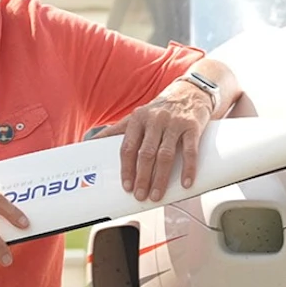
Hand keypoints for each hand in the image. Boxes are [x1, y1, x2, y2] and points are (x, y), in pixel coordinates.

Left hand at [92, 82, 211, 201]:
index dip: (126, 169)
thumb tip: (92, 142)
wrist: (190, 91)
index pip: (128, 147)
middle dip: (142, 178)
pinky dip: (188, 169)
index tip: (126, 186)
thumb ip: (117, 130)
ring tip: (157, 194)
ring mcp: (174, 123)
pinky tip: (185, 182)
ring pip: (165, 155)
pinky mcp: (192, 126)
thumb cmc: (161, 109)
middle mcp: (155, 120)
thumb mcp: (138, 116)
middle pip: (146, 154)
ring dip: (160, 178)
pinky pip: (189, 151)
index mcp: (138, 119)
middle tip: (140, 195)